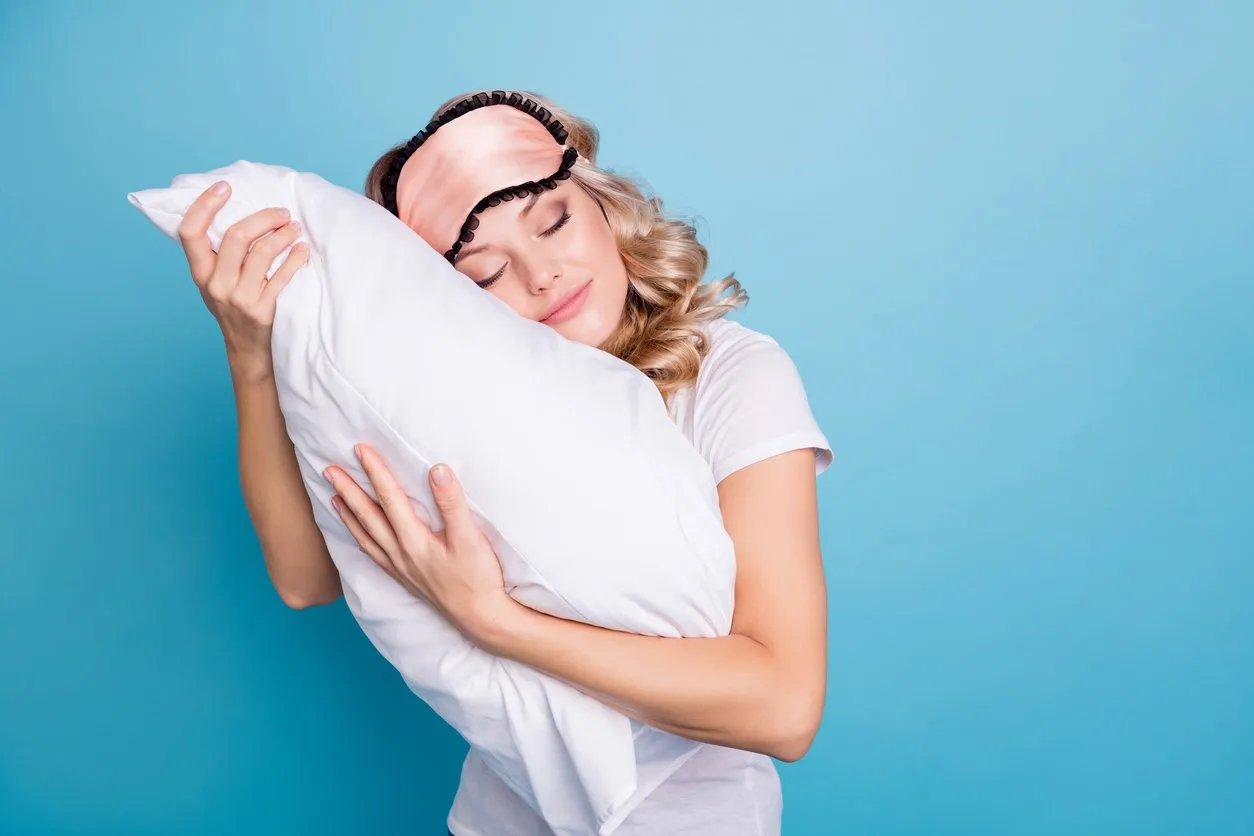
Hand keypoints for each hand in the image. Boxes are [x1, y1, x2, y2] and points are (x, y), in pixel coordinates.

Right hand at [177, 181, 309, 382]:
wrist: (246, 350)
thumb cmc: (233, 307)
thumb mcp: (215, 281)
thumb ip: (218, 253)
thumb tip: (236, 208)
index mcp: (200, 273)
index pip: (190, 232)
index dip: (204, 205)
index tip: (224, 187)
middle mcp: (215, 285)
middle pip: (236, 236)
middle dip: (263, 217)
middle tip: (282, 212)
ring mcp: (239, 298)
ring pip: (262, 253)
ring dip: (283, 235)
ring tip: (295, 228)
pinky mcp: (262, 311)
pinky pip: (282, 277)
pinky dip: (295, 258)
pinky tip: (303, 250)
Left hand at [324, 444, 519, 646]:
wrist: (480, 618)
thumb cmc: (478, 578)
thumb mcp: (470, 538)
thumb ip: (452, 503)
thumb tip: (437, 469)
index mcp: (414, 540)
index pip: (389, 498)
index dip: (375, 471)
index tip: (360, 449)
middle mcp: (400, 553)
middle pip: (367, 516)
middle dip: (348, 490)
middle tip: (329, 470)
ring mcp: (399, 568)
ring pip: (365, 536)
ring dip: (348, 514)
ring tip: (333, 497)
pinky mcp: (404, 578)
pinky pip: (373, 554)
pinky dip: (360, 539)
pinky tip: (358, 535)